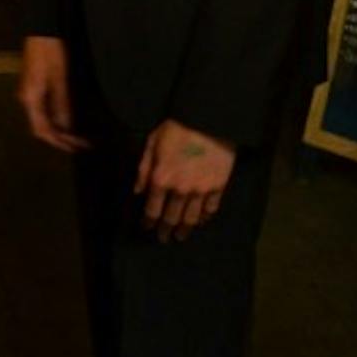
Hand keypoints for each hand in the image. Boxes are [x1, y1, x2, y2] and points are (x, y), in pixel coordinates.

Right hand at [17, 36, 87, 152]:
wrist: (41, 29)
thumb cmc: (50, 52)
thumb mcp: (59, 78)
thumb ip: (62, 104)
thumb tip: (66, 127)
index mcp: (30, 99)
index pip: (42, 130)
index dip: (59, 141)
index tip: (76, 148)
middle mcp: (26, 99)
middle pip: (40, 127)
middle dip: (60, 138)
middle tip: (80, 144)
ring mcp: (29, 93)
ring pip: (42, 119)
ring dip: (58, 129)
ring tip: (76, 136)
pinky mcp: (34, 87)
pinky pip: (43, 110)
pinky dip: (55, 118)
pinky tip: (67, 120)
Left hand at [134, 120, 236, 242]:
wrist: (207, 118)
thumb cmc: (177, 127)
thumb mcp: (152, 143)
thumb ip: (143, 169)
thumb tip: (138, 191)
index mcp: (161, 179)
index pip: (152, 210)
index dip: (148, 222)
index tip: (147, 228)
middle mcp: (180, 189)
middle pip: (171, 218)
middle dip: (165, 231)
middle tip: (164, 238)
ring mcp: (201, 190)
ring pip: (191, 218)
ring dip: (185, 230)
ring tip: (181, 236)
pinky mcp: (218, 186)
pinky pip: (211, 209)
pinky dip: (206, 217)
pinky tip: (202, 221)